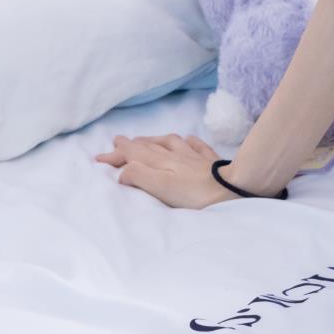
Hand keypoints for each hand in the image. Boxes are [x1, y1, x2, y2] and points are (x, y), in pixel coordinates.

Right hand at [94, 133, 235, 209]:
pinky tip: (186, 141)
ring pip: (169, 142)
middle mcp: (175, 154)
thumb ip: (140, 176)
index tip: (98, 158)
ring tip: (144, 140)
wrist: (234, 187)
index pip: (133, 154)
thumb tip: (122, 171)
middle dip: (130, 144)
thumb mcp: (161, 187)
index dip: (116, 156)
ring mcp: (194, 156)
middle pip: (148, 145)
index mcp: (160, 161)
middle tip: (117, 142)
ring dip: (153, 140)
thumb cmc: (196, 193)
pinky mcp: (211, 161)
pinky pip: (195, 145)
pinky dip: (186, 142)